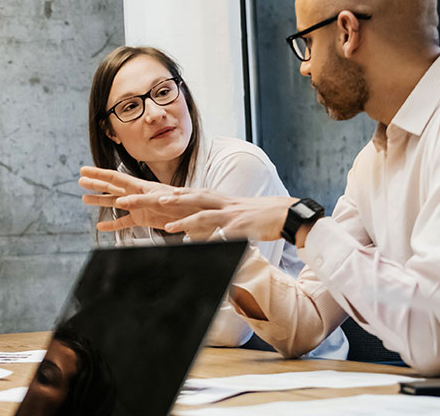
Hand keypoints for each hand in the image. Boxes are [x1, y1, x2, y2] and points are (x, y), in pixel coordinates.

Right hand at [78, 166, 202, 230]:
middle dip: (96, 183)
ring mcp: (139, 207)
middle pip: (112, 187)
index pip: (116, 178)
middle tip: (80, 179)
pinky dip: (113, 224)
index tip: (84, 171)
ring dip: (100, 201)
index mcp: (142, 187)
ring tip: (84, 199)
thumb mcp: (164, 201)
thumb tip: (122, 202)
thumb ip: (142, 201)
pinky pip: (124, 222)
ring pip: (115, 203)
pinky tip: (101, 226)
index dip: (99, 174)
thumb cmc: (185, 205)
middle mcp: (138, 194)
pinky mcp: (143, 219)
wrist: (199, 214)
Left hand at [157, 187, 298, 241]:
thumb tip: (202, 226)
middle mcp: (223, 204)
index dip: (175, 193)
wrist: (286, 213)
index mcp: (220, 199)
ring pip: (204, 215)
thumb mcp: (235, 212)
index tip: (155, 193)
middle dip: (171, 199)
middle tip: (154, 200)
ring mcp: (232, 215)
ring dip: (185, 221)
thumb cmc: (259, 215)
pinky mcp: (242, 227)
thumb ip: (217, 217)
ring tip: (169, 227)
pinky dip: (212, 240)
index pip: (193, 193)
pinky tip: (201, 246)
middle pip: (192, 198)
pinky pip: (224, 234)